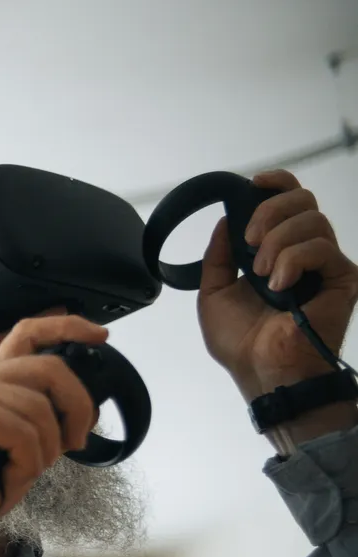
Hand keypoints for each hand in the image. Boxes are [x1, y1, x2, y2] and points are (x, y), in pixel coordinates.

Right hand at [0, 315, 103, 556]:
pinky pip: (26, 435)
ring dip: (45, 451)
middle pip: (51, 369)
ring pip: (42, 410)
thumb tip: (83, 409)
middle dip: (78, 408)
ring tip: (21, 471)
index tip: (99, 336)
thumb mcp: (15, 442)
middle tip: (76, 443)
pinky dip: (27, 465)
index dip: (68, 327)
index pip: (28, 333)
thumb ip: (39, 414)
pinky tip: (5, 476)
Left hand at [198, 169, 357, 396]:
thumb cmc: (242, 343)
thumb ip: (218, 256)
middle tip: (249, 243)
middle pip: (303, 201)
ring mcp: (325, 266)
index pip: (289, 202)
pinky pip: (321, 249)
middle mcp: (305, 253)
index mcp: (278, 251)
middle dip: (269, 212)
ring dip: (277, 241)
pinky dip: (292, 261)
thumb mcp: (214, 293)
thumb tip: (225, 221)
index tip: (254, 184)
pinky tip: (279, 285)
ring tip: (262, 274)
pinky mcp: (341, 279)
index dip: (276, 184)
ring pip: (312, 221)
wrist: (263, 373)